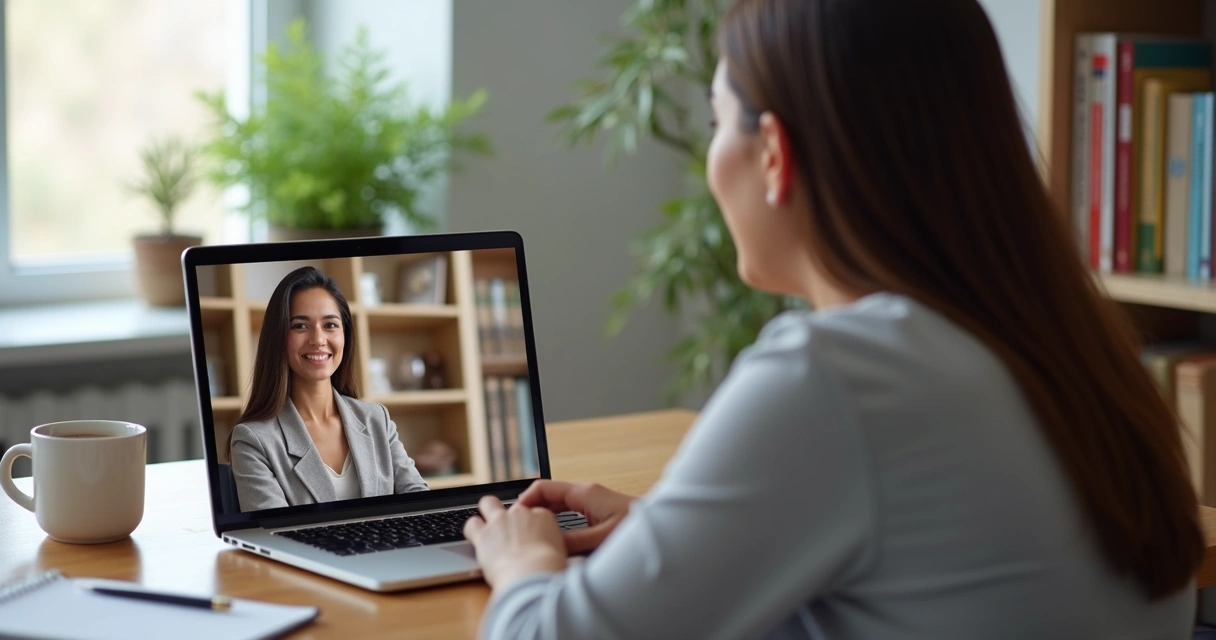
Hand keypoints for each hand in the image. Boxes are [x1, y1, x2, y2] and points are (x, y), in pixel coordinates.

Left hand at [463, 495, 566, 589]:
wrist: (532, 574)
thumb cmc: (548, 569)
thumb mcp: (561, 553)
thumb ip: (551, 546)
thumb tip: (546, 552)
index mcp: (543, 517)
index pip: (535, 515)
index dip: (531, 528)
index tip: (530, 540)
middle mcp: (520, 514)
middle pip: (512, 504)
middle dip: (509, 513)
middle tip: (508, 528)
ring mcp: (500, 521)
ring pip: (487, 503)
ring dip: (486, 514)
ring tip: (487, 530)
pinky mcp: (483, 534)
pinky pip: (471, 524)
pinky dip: (471, 530)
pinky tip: (475, 540)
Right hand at [518, 481, 636, 553]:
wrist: (663, 527)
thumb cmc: (638, 528)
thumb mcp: (603, 538)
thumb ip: (575, 541)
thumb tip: (549, 545)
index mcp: (584, 493)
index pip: (544, 488)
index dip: (525, 501)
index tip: (513, 517)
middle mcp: (585, 493)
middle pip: (548, 495)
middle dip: (530, 509)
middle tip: (516, 527)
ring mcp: (590, 500)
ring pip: (557, 504)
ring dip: (542, 515)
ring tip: (528, 532)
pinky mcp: (596, 510)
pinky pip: (567, 511)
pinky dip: (555, 519)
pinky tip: (550, 535)